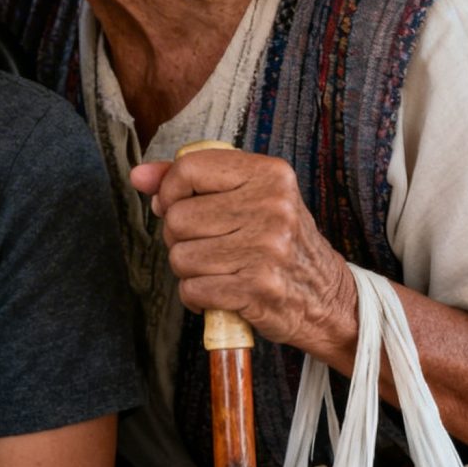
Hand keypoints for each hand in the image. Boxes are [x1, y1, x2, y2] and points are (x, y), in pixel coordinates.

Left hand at [129, 148, 355, 356]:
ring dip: (188, 270)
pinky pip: (192, 289)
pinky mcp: (258, 288)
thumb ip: (190, 181)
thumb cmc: (278, 242)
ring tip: (218, 269)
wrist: (328, 298)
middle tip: (208, 245)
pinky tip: (219, 292)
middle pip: (177, 217)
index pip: (188, 168)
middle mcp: (272, 206)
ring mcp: (267, 249)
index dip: (170, 192)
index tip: (179, 206)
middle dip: (179, 237)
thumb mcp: (247, 196)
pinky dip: (196, 296)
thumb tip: (139, 175)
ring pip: (180, 256)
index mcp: (269, 174)